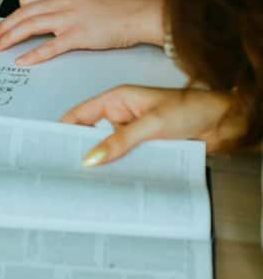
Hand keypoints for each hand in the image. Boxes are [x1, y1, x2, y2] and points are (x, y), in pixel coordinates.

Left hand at [0, 0, 162, 65]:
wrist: (138, 13)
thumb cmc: (116, 9)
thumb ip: (63, 3)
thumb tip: (46, 14)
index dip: (13, 14)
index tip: (2, 25)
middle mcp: (61, 2)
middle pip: (22, 14)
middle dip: (1, 28)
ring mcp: (69, 18)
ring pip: (29, 27)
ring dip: (8, 38)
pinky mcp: (79, 35)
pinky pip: (50, 46)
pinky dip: (33, 54)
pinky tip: (21, 61)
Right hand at [62, 86, 240, 165]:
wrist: (226, 121)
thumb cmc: (193, 108)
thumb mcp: (152, 124)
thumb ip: (120, 140)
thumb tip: (91, 156)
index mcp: (117, 99)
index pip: (80, 114)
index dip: (64, 128)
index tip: (51, 145)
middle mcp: (123, 115)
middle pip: (92, 134)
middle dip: (82, 150)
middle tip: (68, 168)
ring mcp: (134, 132)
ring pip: (110, 150)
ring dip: (106, 163)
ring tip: (92, 178)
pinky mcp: (147, 147)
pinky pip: (127, 159)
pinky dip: (122, 169)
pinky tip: (117, 179)